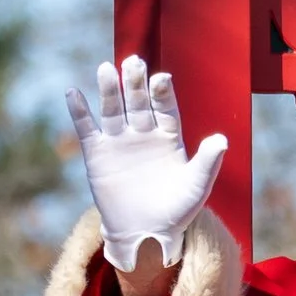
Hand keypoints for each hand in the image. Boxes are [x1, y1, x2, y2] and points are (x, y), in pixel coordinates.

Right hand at [65, 55, 227, 274]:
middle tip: (134, 62)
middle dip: (136, 83)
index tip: (162, 78)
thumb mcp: (196, 187)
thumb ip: (208, 162)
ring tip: (106, 69)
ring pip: (113, 110)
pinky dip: (79, 111)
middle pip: (139, 102)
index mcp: (170, 137)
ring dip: (109, 90)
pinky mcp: (97, 154)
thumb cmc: (177, 211)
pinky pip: (87, 128)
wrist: (147, 233)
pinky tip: (73, 92)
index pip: (166, 108)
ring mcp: (119, 141)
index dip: (163, 93)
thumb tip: (222, 139)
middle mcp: (144, 133)